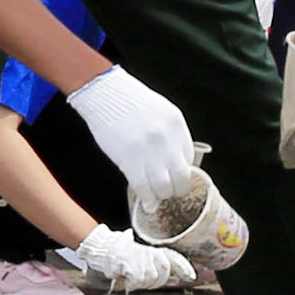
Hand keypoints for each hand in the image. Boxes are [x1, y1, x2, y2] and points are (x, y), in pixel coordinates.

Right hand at [58, 225, 195, 294]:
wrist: (102, 249)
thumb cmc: (120, 255)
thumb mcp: (140, 256)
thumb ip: (155, 264)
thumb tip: (176, 278)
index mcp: (152, 250)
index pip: (173, 257)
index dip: (184, 267)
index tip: (191, 277)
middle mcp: (148, 252)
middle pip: (164, 272)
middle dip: (158, 281)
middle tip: (145, 282)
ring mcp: (139, 258)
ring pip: (151, 279)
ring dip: (141, 283)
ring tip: (131, 279)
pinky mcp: (129, 265)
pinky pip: (137, 281)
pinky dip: (131, 284)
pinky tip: (125, 280)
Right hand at [64, 64, 199, 209]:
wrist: (105, 94)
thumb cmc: (130, 101)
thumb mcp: (161, 111)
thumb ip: (170, 134)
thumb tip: (174, 158)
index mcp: (176, 126)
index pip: (189, 158)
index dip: (182, 171)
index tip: (175, 176)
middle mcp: (166, 141)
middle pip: (182, 178)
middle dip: (178, 190)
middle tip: (171, 193)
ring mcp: (148, 152)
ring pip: (163, 187)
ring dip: (161, 195)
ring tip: (156, 196)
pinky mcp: (129, 161)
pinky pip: (143, 187)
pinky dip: (146, 198)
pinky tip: (145, 200)